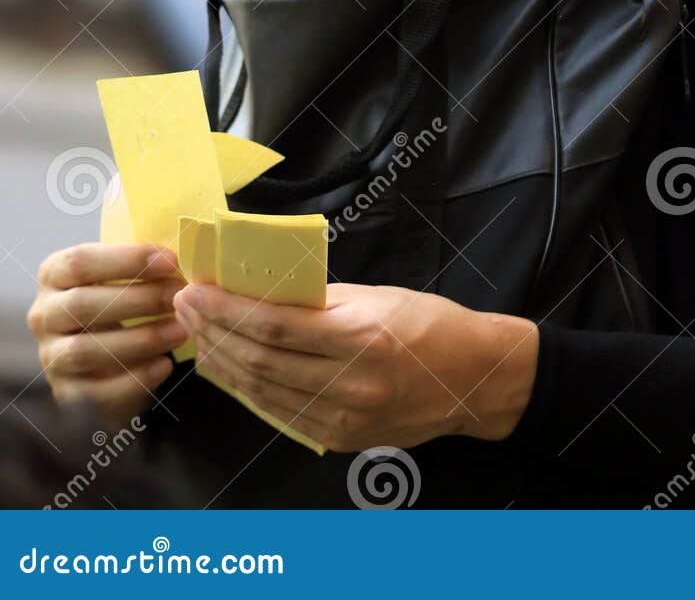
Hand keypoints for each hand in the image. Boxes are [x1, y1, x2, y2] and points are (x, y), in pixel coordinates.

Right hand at [28, 242, 185, 424]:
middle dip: (138, 299)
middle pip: (81, 305)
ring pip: (84, 350)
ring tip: (179, 331)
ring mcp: (50, 356)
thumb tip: (179, 259)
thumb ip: (142, 266)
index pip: (79, 261)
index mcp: (53, 276)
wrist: (108, 356)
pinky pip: (96, 391)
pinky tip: (164, 365)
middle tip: (179, 296)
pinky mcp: (65, 392)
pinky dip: (134, 378)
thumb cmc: (119, 301)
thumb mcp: (121, 277)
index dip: (126, 259)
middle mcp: (43, 315)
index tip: (170, 260)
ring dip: (139, 340)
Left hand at [173, 281, 538, 453]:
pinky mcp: (340, 439)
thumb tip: (263, 291)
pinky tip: (230, 368)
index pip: (274, 326)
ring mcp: (343, 419)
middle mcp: (350, 384)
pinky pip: (281, 413)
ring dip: (223, 362)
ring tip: (198, 334)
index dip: (227, 310)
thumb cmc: (430, 324)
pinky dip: (248, 390)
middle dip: (214, 332)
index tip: (197, 289)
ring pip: (263, 392)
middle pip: (260, 361)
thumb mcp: (377, 296)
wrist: (473, 379)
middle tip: (186, 306)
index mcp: (360, 337)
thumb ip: (320, 300)